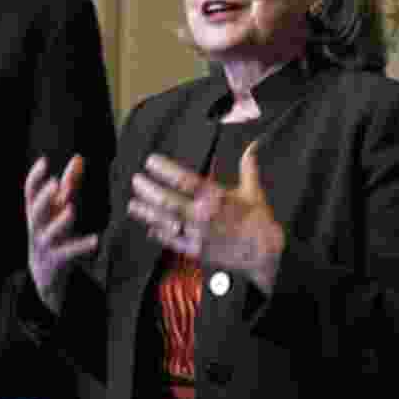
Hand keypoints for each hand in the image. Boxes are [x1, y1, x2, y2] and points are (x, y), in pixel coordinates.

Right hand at [25, 154, 97, 313]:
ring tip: (71, 210)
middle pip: (36, 211)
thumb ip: (70, 183)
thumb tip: (78, 157)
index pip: (30, 192)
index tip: (44, 161)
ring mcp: (46, 244)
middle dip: (44, 198)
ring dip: (59, 221)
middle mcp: (38, 226)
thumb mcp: (59, 208)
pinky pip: (69, 252)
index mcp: (37, 212)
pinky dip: (81, 246)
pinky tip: (95, 240)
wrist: (44, 273)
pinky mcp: (58, 259)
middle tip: (54, 184)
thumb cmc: (54, 232)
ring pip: (49, 232)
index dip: (35, 177)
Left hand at [127, 144, 284, 293]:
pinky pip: (173, 242)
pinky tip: (150, 227)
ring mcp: (198, 235)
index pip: (185, 180)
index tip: (151, 161)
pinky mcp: (197, 250)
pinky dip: (160, 234)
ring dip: (147, 212)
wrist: (264, 252)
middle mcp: (204, 216)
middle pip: (169, 201)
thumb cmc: (258, 221)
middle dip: (149, 190)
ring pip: (166, 222)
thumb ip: (248, 166)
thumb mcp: (253, 190)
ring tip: (134, 204)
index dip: (165, 170)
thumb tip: (252, 146)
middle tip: (137, 180)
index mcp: (217, 197)